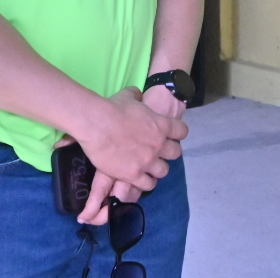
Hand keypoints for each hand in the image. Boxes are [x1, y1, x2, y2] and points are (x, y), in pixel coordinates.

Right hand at [70, 88, 185, 196]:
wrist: (97, 124)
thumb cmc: (113, 108)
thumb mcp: (129, 96)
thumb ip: (137, 96)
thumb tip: (137, 94)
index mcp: (162, 125)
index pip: (182, 132)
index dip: (177, 134)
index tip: (170, 136)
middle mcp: (159, 144)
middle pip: (176, 154)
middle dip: (168, 154)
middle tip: (158, 153)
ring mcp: (148, 161)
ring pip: (163, 171)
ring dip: (157, 169)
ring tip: (149, 169)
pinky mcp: (134, 174)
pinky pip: (148, 184)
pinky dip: (146, 183)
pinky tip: (140, 180)